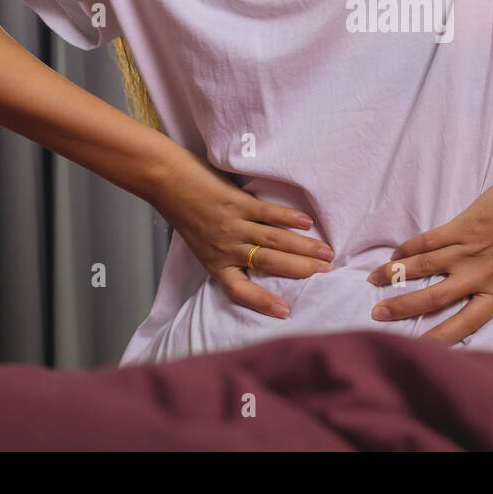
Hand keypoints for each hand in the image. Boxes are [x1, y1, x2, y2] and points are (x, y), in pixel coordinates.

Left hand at [150, 149, 333, 319]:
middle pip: (269, 263)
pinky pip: (267, 214)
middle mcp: (225, 248)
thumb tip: (258, 258)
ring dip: (303, 247)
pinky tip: (307, 223)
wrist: (166, 181)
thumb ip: (226, 253)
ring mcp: (232, 225)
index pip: (240, 290)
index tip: (285, 312)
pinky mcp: (235, 203)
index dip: (262, 302)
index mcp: (215, 262)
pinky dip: (288, 218)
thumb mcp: (201, 243)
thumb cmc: (183, 212)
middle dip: (300, 270)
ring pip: (273, 241)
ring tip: (326, 253)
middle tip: (326, 274)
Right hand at [365, 165, 492, 344]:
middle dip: (402, 309)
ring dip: (394, 276)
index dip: (439, 339)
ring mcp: (467, 251)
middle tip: (377, 315)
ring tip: (372, 282)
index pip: (465, 324)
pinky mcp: (460, 227)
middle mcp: (480, 277)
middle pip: (433, 299)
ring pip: (422, 269)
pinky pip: (426, 242)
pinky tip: (393, 255)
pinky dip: (407, 249)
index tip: (418, 348)